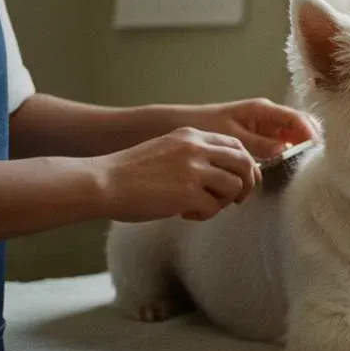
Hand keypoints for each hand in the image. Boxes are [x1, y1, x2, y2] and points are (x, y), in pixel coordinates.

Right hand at [91, 127, 260, 221]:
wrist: (103, 182)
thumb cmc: (131, 172)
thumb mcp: (167, 150)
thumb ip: (196, 156)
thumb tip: (227, 175)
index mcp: (192, 135)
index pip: (236, 144)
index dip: (245, 164)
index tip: (240, 180)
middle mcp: (197, 148)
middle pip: (245, 164)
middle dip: (246, 185)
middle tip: (234, 200)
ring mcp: (194, 169)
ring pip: (234, 187)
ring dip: (222, 202)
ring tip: (199, 207)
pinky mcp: (189, 192)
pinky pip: (214, 207)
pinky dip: (204, 214)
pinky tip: (184, 214)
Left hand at [187, 98, 317, 159]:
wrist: (186, 124)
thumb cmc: (206, 126)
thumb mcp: (232, 136)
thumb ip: (258, 143)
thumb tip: (283, 148)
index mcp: (262, 109)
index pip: (295, 118)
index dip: (309, 131)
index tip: (317, 147)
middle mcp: (269, 114)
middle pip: (299, 124)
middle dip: (310, 137)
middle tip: (318, 157)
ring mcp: (267, 124)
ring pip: (294, 133)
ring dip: (302, 144)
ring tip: (310, 160)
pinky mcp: (262, 134)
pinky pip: (283, 140)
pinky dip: (291, 148)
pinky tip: (293, 161)